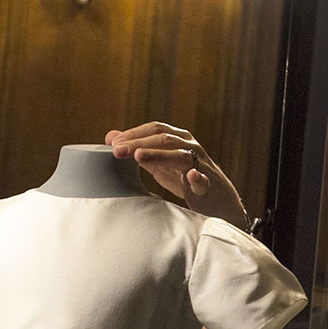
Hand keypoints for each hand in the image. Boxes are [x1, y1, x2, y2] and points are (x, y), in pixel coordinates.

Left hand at [105, 122, 247, 227]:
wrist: (217, 199)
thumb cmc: (185, 179)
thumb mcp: (160, 163)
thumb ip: (138, 150)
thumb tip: (110, 137)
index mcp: (179, 139)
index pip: (155, 129)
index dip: (134, 133)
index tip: (113, 142)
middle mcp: (190, 146)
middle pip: (164, 139)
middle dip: (139, 143)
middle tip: (117, 150)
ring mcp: (201, 164)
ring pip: (179, 155)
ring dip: (159, 155)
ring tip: (139, 156)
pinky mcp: (209, 184)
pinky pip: (203, 179)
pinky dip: (196, 178)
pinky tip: (190, 177)